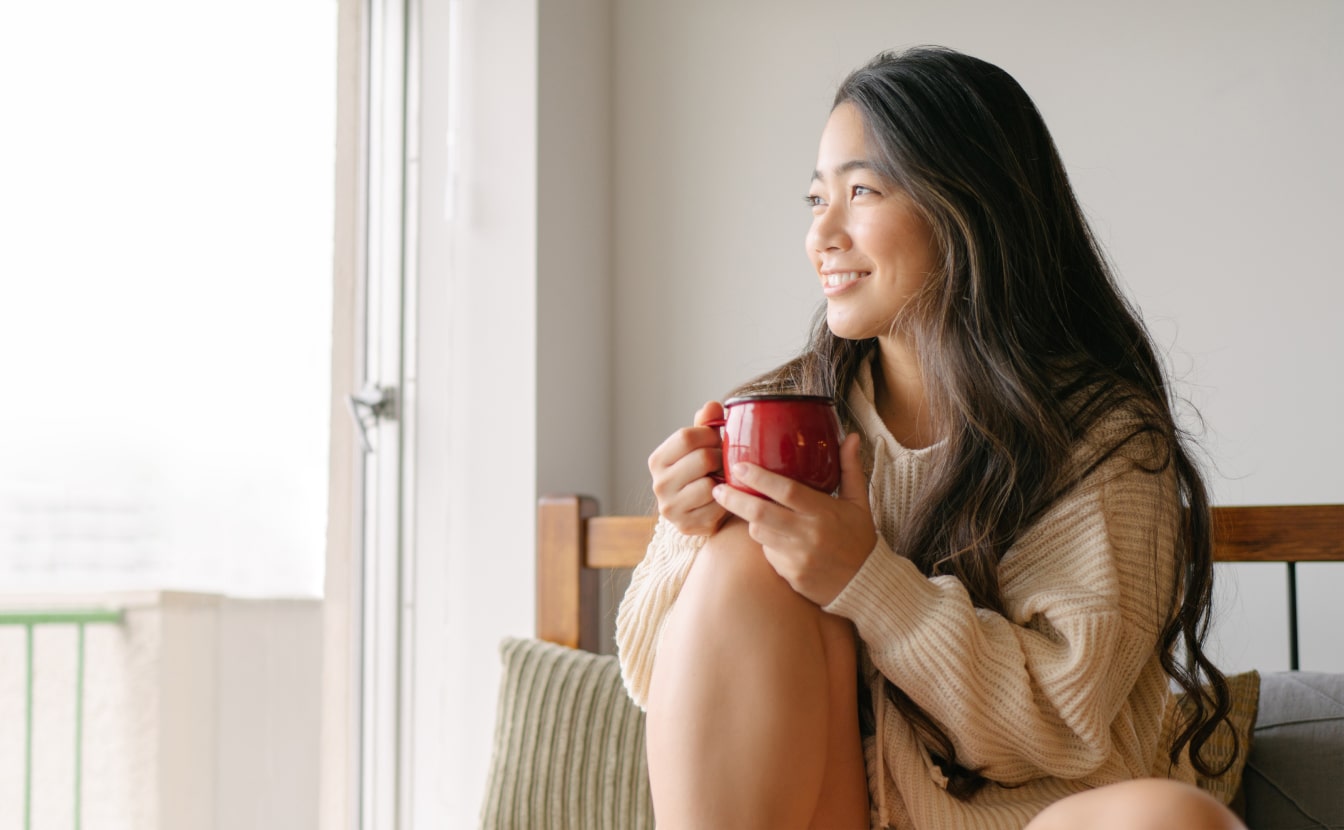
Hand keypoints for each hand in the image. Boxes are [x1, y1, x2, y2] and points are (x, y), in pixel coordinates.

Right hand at [648, 401, 729, 536]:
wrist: (702, 509)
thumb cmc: (702, 470)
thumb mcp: (700, 445)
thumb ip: (705, 424)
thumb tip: (712, 406)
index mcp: (657, 460)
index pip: (687, 436)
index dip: (710, 435)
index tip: (717, 440)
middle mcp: (659, 484)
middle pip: (702, 458)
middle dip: (720, 458)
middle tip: (723, 462)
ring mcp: (671, 507)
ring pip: (710, 485)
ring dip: (723, 480)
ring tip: (722, 479)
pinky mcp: (687, 525)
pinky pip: (717, 507)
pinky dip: (725, 501)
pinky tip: (722, 498)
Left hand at [711, 432, 874, 605]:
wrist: (865, 584)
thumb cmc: (859, 539)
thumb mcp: (859, 502)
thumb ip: (850, 469)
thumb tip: (851, 437)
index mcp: (825, 512)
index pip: (786, 491)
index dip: (759, 478)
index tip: (739, 466)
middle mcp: (809, 535)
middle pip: (761, 514)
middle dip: (735, 499)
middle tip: (718, 488)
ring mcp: (798, 557)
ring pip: (759, 534)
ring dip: (751, 521)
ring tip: (750, 511)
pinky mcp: (791, 575)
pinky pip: (768, 554)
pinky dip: (767, 544)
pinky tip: (775, 539)